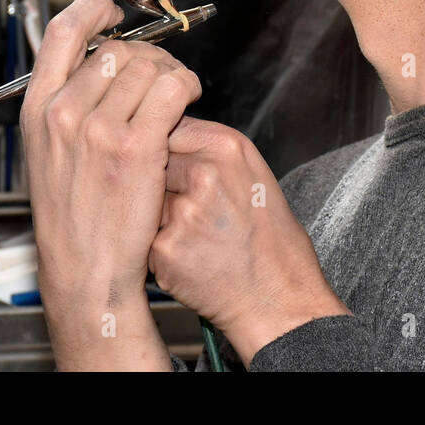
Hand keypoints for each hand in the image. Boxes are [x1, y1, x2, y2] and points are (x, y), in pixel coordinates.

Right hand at [20, 0, 200, 369]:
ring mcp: (98, 129)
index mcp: (37, 109)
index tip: (113, 12)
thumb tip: (96, 63)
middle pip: (116, 49)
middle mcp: (63, 113)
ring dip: (172, 73)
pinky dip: (188, 86)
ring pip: (149, 65)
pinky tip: (188, 100)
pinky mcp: (136, 146)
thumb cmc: (74, 216)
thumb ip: (66, 105)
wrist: (86, 269)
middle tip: (161, 76)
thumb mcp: (49, 153)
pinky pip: (173, 88)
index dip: (92, 10)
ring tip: (177, 95)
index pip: (61, 31)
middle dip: (148, 55)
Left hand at [148, 116, 349, 365]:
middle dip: (162, 184)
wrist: (279, 298)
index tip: (182, 170)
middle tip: (198, 211)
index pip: (168, 126)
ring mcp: (183, 212)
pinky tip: (191, 257)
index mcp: (227, 147)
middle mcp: (204, 174)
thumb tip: (165, 128)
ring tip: (198, 235)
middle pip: (152, 162)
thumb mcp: (252, 173)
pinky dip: (161, 249)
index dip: (169, 152)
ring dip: (158, 217)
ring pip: (145, 201)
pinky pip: (145, 237)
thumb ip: (208, 147)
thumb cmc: (269, 237)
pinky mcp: (165, 248)